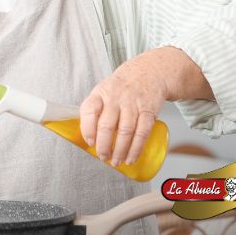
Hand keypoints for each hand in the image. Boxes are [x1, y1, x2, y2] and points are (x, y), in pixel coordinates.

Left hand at [79, 50, 168, 167]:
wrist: (148, 72)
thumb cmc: (120, 88)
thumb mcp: (103, 92)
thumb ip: (95, 111)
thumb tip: (87, 138)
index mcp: (99, 93)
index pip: (88, 110)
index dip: (87, 128)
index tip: (89, 143)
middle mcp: (115, 98)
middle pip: (106, 125)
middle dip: (103, 145)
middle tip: (102, 157)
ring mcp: (132, 104)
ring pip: (125, 131)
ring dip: (120, 150)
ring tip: (116, 161)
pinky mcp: (148, 111)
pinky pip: (142, 133)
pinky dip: (136, 148)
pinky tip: (131, 157)